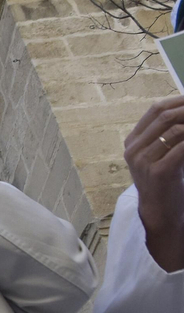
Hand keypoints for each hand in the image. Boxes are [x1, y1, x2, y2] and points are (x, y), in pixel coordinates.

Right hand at [124, 96, 183, 271]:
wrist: (160, 212)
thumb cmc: (166, 181)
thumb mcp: (163, 154)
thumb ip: (170, 134)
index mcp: (133, 141)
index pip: (155, 110)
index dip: (179, 100)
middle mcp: (134, 149)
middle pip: (164, 116)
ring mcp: (143, 161)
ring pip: (175, 130)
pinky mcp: (158, 172)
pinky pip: (182, 148)